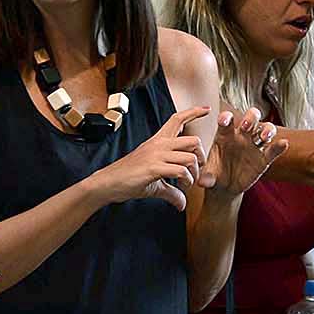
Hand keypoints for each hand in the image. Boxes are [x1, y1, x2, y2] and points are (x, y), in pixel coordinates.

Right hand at [95, 105, 211, 209]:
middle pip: (193, 141)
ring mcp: (156, 155)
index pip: (177, 119)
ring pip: (190, 157)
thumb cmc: (128, 178)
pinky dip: (186, 182)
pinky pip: (180, 171)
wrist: (108, 182)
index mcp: (158, 141)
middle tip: (197, 171)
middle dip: (201, 157)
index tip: (206, 109)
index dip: (194, 112)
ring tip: (188, 183)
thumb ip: (171, 189)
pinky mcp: (154, 168)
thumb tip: (182, 204)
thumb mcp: (155, 180)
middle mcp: (159, 145)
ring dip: (194, 174)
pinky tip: (181, 189)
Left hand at [205, 105, 289, 196]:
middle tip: (247, 126)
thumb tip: (203, 182)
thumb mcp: (208, 176)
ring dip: (267, 130)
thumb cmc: (214, 174)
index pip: (227, 119)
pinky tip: (283, 144)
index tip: (226, 121)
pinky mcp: (264, 159)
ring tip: (264, 138)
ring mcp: (254, 146)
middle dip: (250, 118)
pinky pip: (273, 150)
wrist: (224, 187)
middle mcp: (242, 136)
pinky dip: (279, 146)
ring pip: (265, 129)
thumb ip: (206, 177)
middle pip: (251, 118)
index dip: (227, 117)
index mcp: (225, 135)